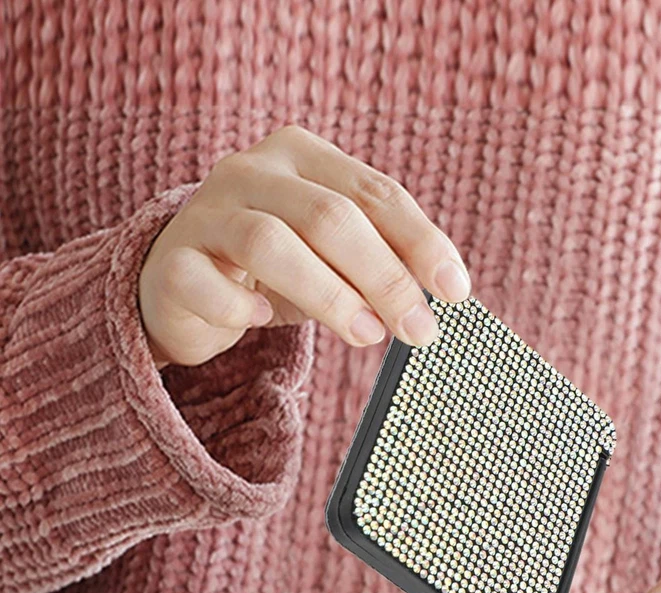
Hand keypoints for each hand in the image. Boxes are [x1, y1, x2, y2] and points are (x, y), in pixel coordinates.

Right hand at [138, 124, 471, 368]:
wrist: (183, 286)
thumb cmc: (276, 269)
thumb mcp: (335, 256)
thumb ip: (382, 261)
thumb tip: (444, 295)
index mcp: (301, 156)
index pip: (374, 192)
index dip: (421, 241)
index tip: (455, 291)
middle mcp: (251, 171)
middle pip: (329, 216)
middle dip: (385, 276)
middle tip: (419, 329)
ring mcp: (205, 213)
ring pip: (270, 242)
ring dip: (328, 294)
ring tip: (367, 335)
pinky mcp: (170, 262)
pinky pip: (205, 282)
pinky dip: (239, 306)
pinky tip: (261, 320)